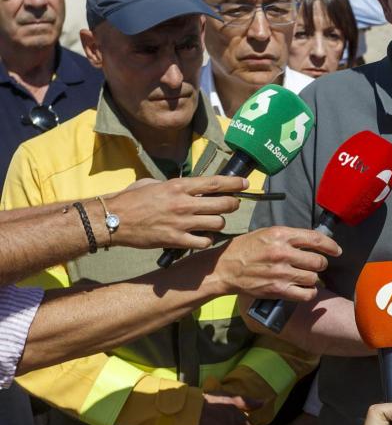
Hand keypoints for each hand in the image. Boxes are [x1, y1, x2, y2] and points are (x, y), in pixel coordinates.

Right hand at [107, 176, 248, 249]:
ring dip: (219, 223)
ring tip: (212, 222)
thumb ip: (174, 185)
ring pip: (217, 224)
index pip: (215, 183)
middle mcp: (184, 203)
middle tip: (232, 205)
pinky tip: (201, 238)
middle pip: (224, 204)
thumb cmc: (131, 199)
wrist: (113, 220)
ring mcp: (181, 223)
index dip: (234, 183)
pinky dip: (206, 240)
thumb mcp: (154, 183)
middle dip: (232, 204)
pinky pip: (204, 242)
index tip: (245, 183)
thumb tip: (188, 186)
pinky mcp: (176, 240)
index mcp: (179, 186)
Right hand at [219, 226, 340, 301]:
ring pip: (313, 278)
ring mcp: (281, 273)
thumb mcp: (266, 233)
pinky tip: (304, 289)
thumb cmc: (244, 248)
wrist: (225, 268)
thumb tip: (311, 241)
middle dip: (321, 263)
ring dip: (313, 278)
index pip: (315, 238)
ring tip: (306, 276)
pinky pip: (306, 294)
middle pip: (318, 261)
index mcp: (280, 235)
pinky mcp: (278, 290)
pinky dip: (309, 292)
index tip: (337, 250)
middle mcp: (282, 253)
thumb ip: (288, 236)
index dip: (331, 245)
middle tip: (315, 265)